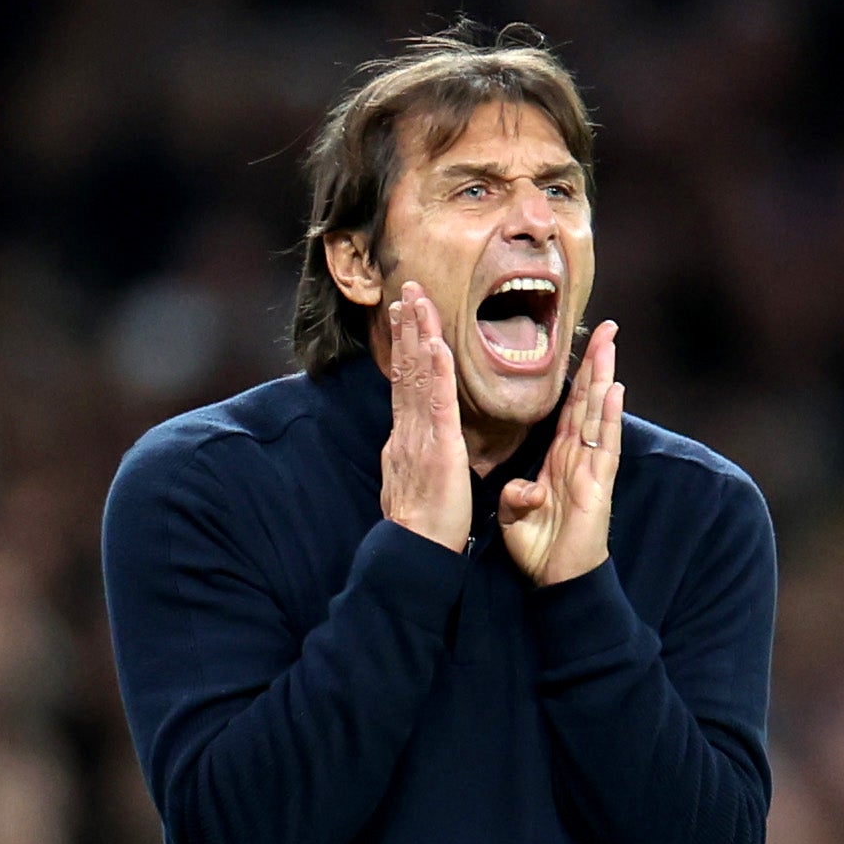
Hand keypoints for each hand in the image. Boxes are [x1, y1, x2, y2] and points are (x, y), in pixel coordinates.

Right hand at [381, 285, 471, 552]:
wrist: (417, 552)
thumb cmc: (425, 528)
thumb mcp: (417, 484)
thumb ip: (416, 459)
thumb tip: (414, 446)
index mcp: (406, 439)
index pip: (406, 385)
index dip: (406, 350)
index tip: (405, 318)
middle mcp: (407, 430)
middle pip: (405, 369)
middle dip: (406, 328)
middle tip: (406, 291)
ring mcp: (420, 436)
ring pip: (416, 376)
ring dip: (417, 334)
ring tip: (416, 299)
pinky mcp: (438, 447)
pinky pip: (436, 401)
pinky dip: (434, 370)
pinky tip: (435, 342)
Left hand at [500, 318, 621, 585]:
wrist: (557, 584)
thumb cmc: (541, 551)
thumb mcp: (515, 516)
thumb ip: (515, 495)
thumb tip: (519, 488)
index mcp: (560, 461)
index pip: (569, 410)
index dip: (574, 378)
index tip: (579, 346)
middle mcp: (579, 458)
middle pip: (588, 401)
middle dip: (596, 363)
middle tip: (605, 327)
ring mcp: (593, 469)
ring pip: (599, 414)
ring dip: (605, 377)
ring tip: (610, 342)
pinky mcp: (599, 485)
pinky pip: (605, 444)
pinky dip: (610, 416)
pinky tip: (614, 389)